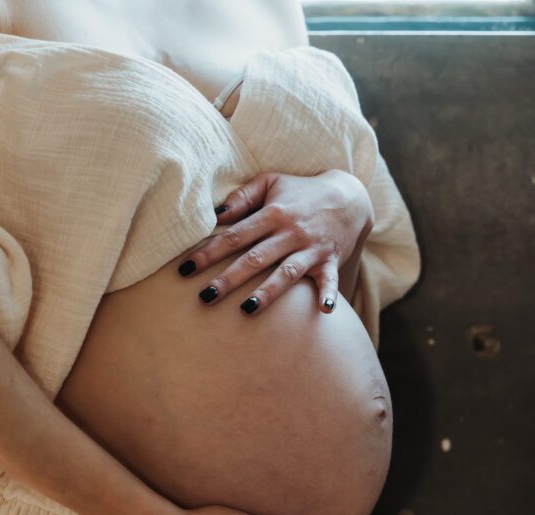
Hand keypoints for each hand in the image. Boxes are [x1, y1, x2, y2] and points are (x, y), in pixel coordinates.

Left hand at [177, 170, 373, 315]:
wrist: (349, 196)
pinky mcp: (330, 261)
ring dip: (268, 292)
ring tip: (247, 310)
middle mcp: (291, 232)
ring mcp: (311, 249)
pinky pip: (329, 280)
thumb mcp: (271, 182)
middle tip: (205, 297)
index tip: (185, 269)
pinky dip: (328, 294)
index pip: (234, 236)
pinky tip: (324, 311)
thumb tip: (216, 215)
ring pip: (286, 273)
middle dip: (229, 278)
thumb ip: (243, 197)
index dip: (208, 252)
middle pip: (255, 258)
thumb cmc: (300, 192)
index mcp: (272, 213)